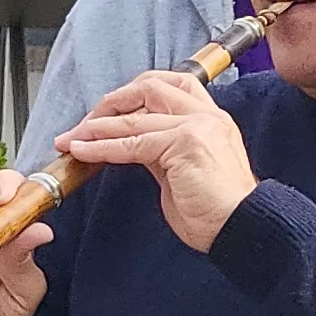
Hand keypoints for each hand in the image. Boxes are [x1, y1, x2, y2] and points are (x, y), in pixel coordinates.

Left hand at [54, 71, 257, 254]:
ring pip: (135, 116)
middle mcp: (207, 114)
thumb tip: (130, 144)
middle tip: (85, 123)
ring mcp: (197, 126)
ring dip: (96, 126)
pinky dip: (102, 147)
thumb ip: (162, 151)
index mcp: (212, 118)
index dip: (132, 94)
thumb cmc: (218, 211)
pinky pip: (132, 143)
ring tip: (72, 138)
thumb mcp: (185, 171)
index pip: (168, 87)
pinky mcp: (184, 144)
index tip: (107, 113)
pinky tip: (83, 151)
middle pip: (150, 86)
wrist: (243, 228)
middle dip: (112, 102)